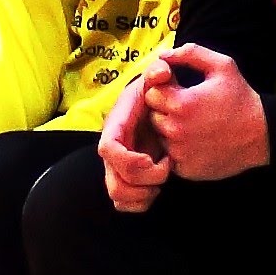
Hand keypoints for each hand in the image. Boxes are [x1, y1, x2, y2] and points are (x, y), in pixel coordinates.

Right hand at [98, 68, 172, 211]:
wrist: (159, 106)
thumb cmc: (156, 93)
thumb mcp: (158, 78)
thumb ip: (159, 72)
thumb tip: (162, 71)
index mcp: (116, 127)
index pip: (108, 149)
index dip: (130, 160)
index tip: (154, 160)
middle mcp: (113, 150)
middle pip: (114, 181)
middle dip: (143, 183)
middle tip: (167, 168)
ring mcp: (117, 167)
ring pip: (118, 195)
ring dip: (142, 196)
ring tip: (162, 181)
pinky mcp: (126, 179)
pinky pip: (124, 203)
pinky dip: (141, 203)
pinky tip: (157, 189)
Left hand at [138, 44, 270, 184]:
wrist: (262, 135)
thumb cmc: (241, 98)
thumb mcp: (222, 66)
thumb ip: (191, 53)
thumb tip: (164, 54)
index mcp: (182, 104)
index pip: (151, 94)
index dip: (164, 90)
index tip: (180, 91)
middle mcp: (176, 130)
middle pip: (153, 116)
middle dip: (166, 110)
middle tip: (189, 109)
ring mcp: (180, 153)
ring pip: (161, 137)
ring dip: (171, 130)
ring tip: (195, 125)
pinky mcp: (186, 170)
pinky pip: (170, 157)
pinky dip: (180, 150)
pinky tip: (198, 141)